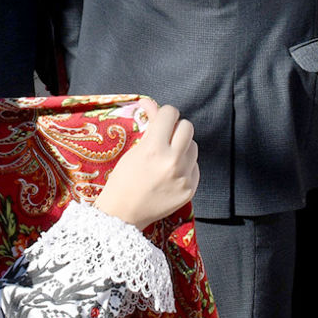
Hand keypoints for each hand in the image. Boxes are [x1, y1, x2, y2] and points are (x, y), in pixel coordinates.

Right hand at [93, 102, 198, 228]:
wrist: (123, 215)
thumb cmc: (122, 180)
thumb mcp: (132, 149)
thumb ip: (147, 125)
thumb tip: (150, 102)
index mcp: (153, 148)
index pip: (170, 113)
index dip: (164, 114)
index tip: (160, 120)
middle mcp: (172, 161)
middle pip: (187, 127)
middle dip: (176, 128)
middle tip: (166, 136)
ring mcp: (183, 176)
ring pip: (194, 146)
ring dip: (183, 147)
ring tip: (167, 157)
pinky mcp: (190, 189)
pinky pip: (195, 166)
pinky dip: (185, 166)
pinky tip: (171, 173)